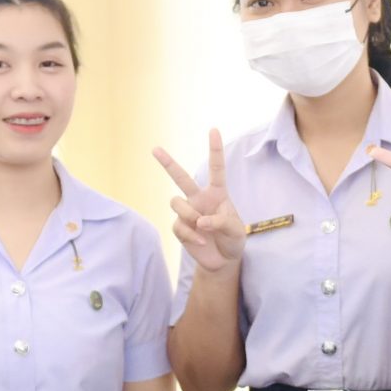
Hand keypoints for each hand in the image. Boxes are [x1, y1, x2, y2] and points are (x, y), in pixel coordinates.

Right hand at [153, 130, 244, 275]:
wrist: (223, 260)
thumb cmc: (232, 239)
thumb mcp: (235, 230)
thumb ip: (221, 221)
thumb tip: (200, 220)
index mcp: (217, 193)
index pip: (216, 168)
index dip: (214, 149)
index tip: (213, 130)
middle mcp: (199, 199)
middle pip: (181, 177)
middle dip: (167, 163)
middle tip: (155, 149)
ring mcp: (188, 212)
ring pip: (176, 202)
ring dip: (189, 215)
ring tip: (201, 227)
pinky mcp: (180, 227)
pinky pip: (178, 225)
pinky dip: (190, 235)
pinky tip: (201, 242)